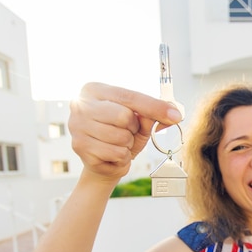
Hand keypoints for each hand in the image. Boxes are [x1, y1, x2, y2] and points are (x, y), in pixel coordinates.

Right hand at [68, 82, 182, 182]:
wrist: (102, 162)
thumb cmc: (119, 135)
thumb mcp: (138, 122)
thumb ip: (151, 115)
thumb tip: (173, 113)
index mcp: (95, 90)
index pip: (130, 96)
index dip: (155, 107)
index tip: (175, 115)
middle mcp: (80, 104)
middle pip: (124, 116)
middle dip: (133, 129)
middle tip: (127, 133)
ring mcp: (77, 126)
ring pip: (121, 137)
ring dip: (127, 145)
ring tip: (118, 145)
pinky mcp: (80, 147)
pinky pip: (116, 153)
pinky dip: (122, 157)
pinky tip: (112, 155)